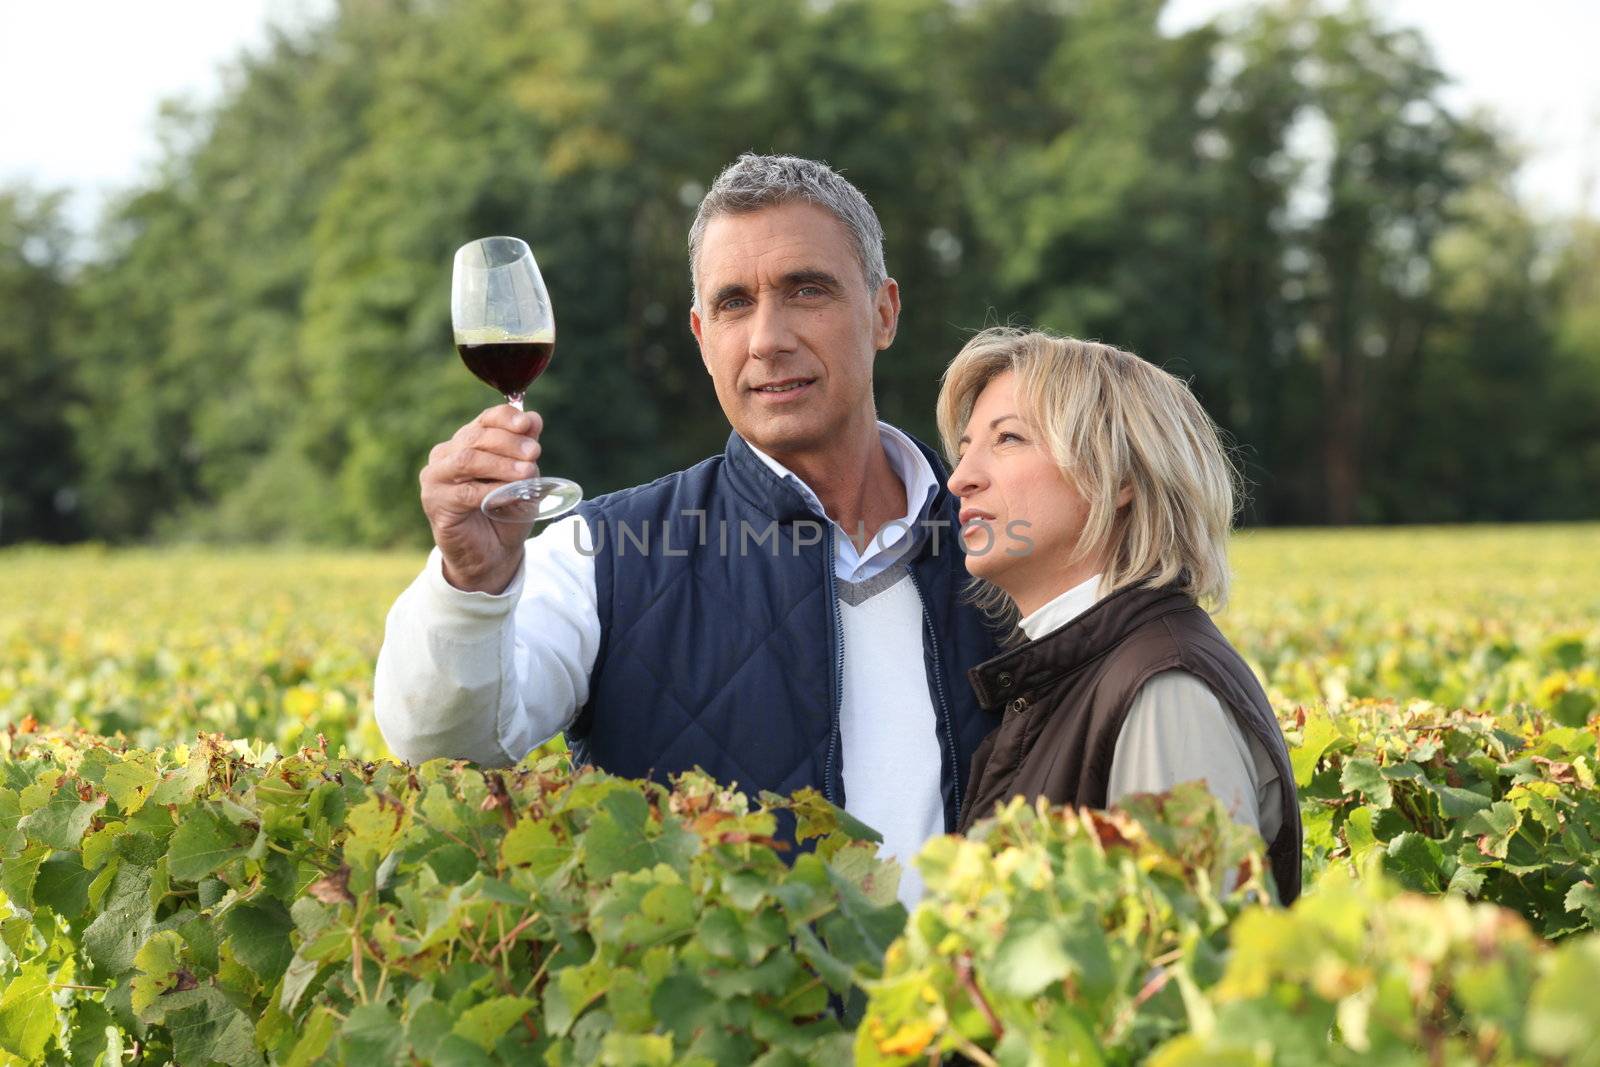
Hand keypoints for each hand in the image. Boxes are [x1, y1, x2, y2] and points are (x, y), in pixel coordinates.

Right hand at [420, 404, 543, 592]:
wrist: (493, 553)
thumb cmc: (506, 512)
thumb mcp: (523, 479)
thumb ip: (525, 450)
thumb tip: (534, 418)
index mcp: (468, 441)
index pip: (485, 420)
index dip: (506, 418)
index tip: (527, 424)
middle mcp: (446, 454)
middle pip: (476, 437)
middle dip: (509, 443)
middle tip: (534, 453)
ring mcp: (436, 477)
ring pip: (467, 460)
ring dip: (501, 465)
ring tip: (527, 472)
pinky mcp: (435, 502)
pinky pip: (464, 492)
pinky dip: (489, 490)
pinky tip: (507, 494)